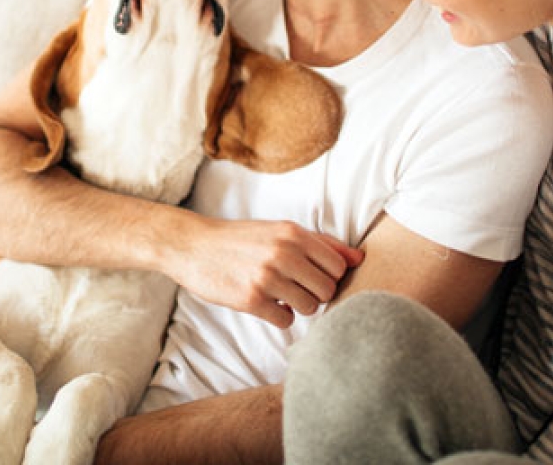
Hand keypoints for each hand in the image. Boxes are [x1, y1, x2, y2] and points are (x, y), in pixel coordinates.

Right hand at [171, 217, 363, 328]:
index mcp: (294, 233)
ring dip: (298, 306)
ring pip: (310, 308)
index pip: (338, 267)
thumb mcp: (280, 231)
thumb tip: (359, 258)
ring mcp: (267, 277)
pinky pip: (286, 321)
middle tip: (294, 287)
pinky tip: (265, 303)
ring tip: (279, 294)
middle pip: (328, 290)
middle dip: (315, 293)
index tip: (310, 275)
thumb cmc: (242, 239)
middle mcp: (283, 253)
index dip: (328, 276)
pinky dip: (279, 316)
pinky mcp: (251, 299)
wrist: (193, 246)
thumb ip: (321, 244)